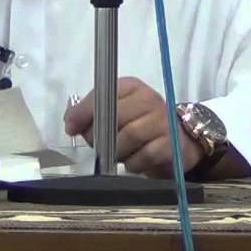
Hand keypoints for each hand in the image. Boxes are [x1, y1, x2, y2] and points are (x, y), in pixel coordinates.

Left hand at [64, 77, 201, 178]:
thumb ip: (92, 113)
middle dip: (98, 136)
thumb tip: (70, 122)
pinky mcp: (171, 144)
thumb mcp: (117, 112)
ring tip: (116, 154)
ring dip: (116, 151)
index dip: (85, 111)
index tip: (71, 127)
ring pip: (129, 137)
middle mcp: (149, 99)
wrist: (180, 140)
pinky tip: (133, 161)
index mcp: (132, 87)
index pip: (104, 94)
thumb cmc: (141, 125)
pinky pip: (144, 156)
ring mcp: (162, 121)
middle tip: (96, 146)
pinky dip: (133, 163)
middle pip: (115, 117)